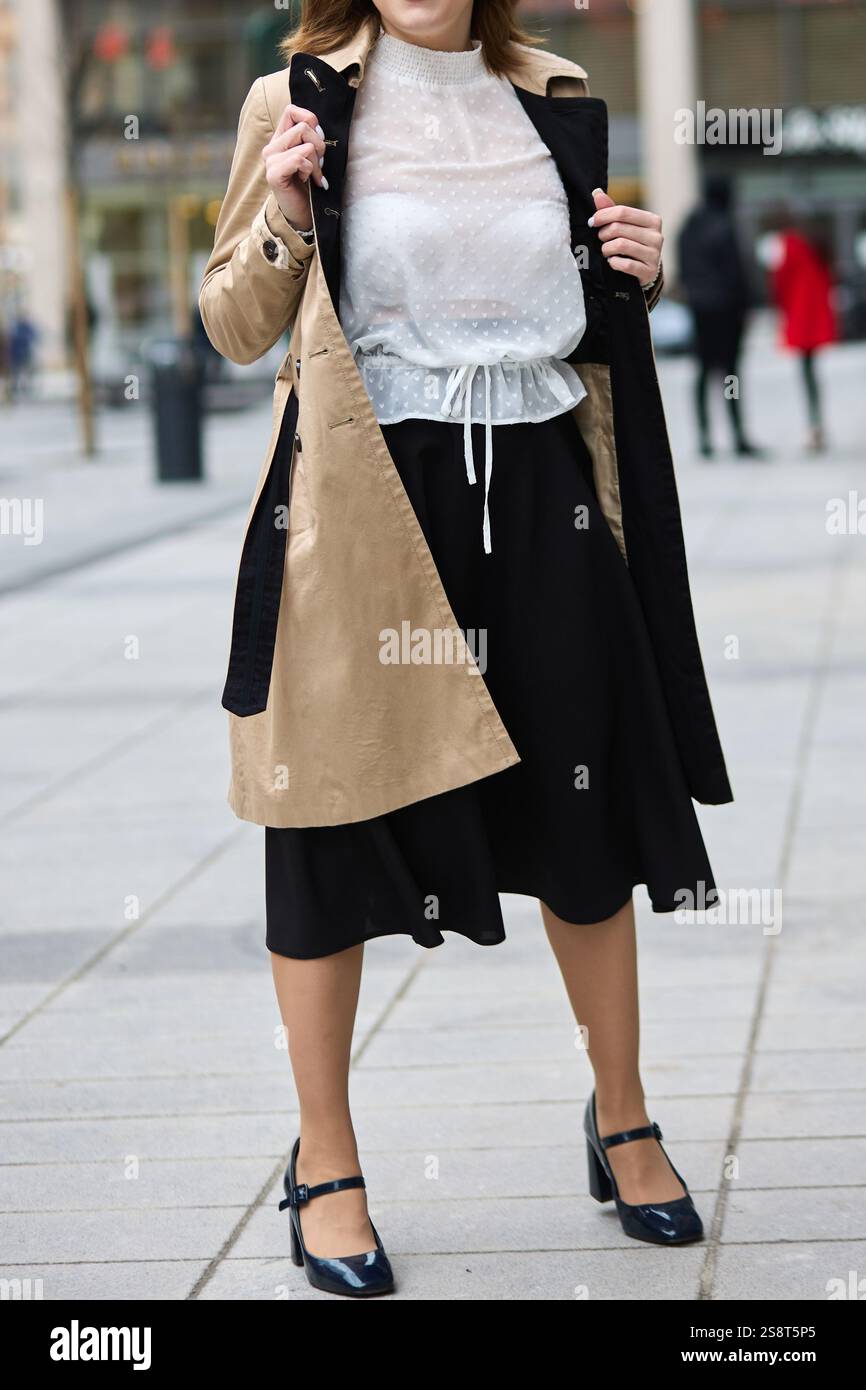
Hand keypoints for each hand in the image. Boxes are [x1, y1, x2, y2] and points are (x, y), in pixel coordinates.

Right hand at [262, 103, 327, 231]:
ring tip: (313, 175)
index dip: (310, 119)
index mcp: (280, 139)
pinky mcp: (274, 174)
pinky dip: (310, 170)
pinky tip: (307, 181)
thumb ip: (310, 137)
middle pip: (304, 127)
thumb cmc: (310, 186)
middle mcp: (272, 147)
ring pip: (306, 144)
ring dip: (316, 162)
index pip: (292, 111)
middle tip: (318, 165)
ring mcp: (270, 160)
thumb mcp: (312, 156)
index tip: (317, 139)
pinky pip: (299, 159)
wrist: (303, 215)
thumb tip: (316, 125)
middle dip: (320, 146)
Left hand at [589, 188, 662, 287]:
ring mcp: (654, 254)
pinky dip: (614, 263)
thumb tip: (596, 192)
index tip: (592, 222)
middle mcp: (656, 236)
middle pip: (619, 228)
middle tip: (601, 239)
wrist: (646, 271)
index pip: (622, 212)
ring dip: (607, 249)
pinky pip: (625, 265)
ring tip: (606, 251)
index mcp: (652, 220)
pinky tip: (612, 262)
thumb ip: (611, 209)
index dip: (603, 215)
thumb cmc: (633, 244)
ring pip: (621, 245)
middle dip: (604, 234)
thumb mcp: (625, 226)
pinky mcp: (649, 271)